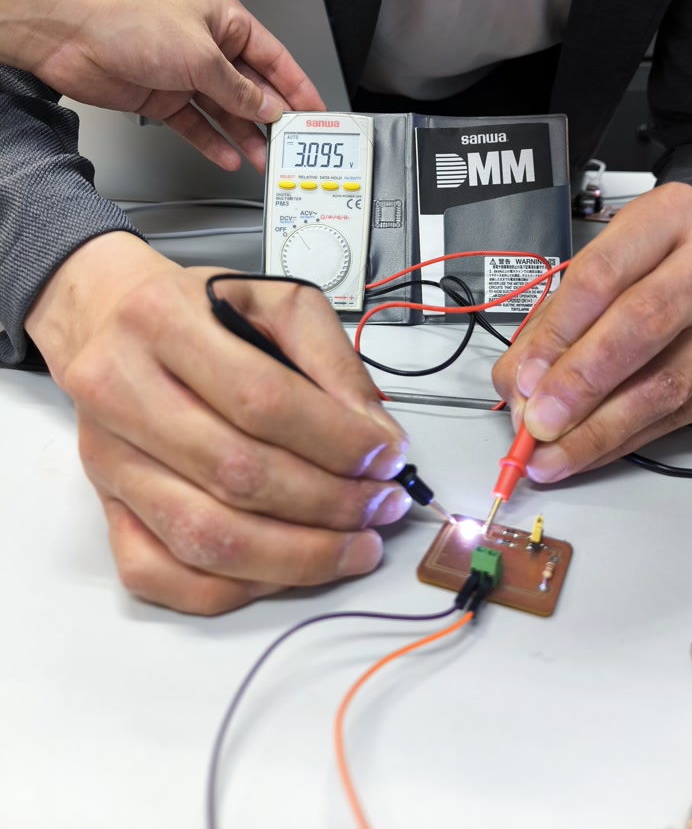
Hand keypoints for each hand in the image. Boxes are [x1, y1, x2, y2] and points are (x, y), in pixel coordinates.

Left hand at [0, 0, 324, 170]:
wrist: (69, 29)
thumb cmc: (129, 16)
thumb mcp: (201, 55)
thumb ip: (238, 89)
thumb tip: (267, 108)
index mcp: (226, 21)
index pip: (274, 58)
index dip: (298, 87)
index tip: (316, 113)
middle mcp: (207, 46)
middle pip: (250, 89)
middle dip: (271, 118)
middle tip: (290, 145)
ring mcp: (183, 73)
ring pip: (224, 111)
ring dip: (244, 136)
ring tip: (263, 161)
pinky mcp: (160, 97)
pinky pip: (195, 124)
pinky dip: (212, 141)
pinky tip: (228, 156)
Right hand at [26, 234, 410, 614]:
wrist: (110, 319)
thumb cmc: (199, 311)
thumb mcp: (277, 302)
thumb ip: (334, 362)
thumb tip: (379, 439)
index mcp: (164, 321)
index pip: (262, 400)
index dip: (337, 441)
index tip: (388, 458)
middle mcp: (120, 390)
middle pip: (237, 475)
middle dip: (330, 503)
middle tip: (382, 506)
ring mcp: (107, 457)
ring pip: (204, 537)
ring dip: (297, 557)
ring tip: (354, 547)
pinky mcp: (104, 506)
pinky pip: (159, 575)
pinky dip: (234, 588)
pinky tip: (287, 570)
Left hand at [492, 184, 691, 480]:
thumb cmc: (658, 262)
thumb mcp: (603, 268)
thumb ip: (554, 324)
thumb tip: (521, 389)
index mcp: (671, 214)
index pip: (603, 275)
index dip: (558, 335)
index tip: (526, 380)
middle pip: (644, 324)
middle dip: (582, 384)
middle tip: (540, 423)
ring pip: (670, 382)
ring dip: (604, 427)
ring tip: (559, 450)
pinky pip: (689, 413)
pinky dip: (634, 437)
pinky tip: (600, 446)